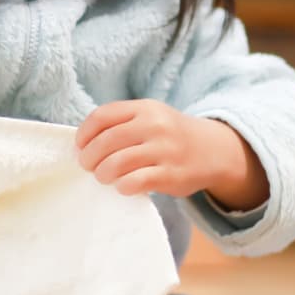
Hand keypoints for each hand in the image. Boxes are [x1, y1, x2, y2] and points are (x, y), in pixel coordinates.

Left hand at [75, 100, 267, 211]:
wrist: (214, 151)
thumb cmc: (171, 136)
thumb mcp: (152, 117)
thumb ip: (122, 124)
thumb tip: (83, 145)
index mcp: (146, 108)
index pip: (102, 116)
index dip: (84, 134)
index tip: (81, 146)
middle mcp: (155, 126)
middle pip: (105, 142)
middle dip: (89, 158)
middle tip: (89, 166)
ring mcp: (165, 151)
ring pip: (116, 163)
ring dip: (103, 174)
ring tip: (104, 177)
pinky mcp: (171, 175)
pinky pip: (135, 182)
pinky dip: (122, 186)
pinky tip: (123, 186)